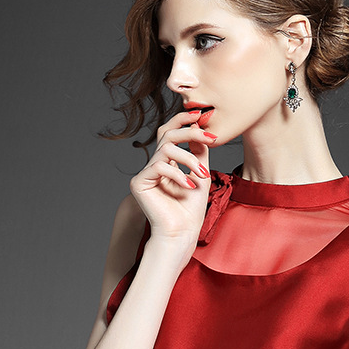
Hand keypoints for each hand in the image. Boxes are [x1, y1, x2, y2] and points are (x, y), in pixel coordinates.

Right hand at [129, 109, 213, 244]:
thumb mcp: (200, 174)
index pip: (170, 133)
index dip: (183, 120)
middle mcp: (153, 165)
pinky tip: (189, 186)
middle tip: (209, 136)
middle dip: (190, 132)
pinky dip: (178, 174)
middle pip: (167, 134)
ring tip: (202, 175)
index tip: (201, 115)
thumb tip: (197, 127)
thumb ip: (198, 152)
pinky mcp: (139, 183)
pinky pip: (159, 166)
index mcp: (166, 162)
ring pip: (166, 149)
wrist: (182, 233)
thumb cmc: (191, 210)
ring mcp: (145, 174)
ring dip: (189, 159)